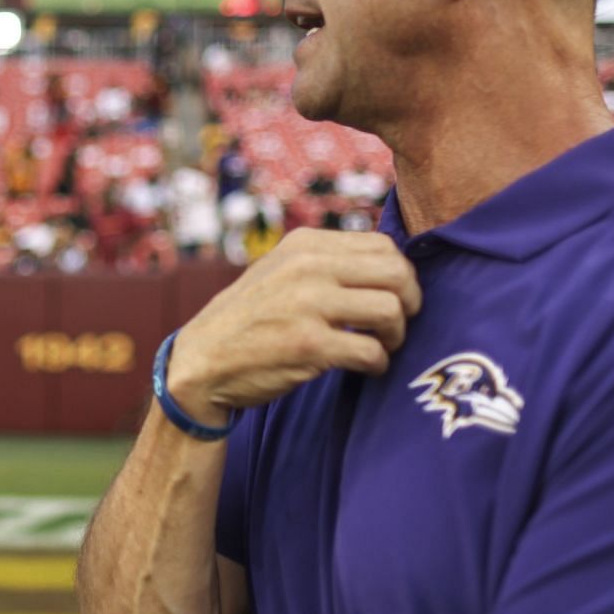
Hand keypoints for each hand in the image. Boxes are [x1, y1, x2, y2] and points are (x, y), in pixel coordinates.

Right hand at [165, 229, 421, 424]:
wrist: (203, 361)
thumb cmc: (249, 320)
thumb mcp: (280, 271)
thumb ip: (325, 261)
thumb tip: (388, 261)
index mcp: (304, 245)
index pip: (384, 246)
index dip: (401, 275)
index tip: (393, 298)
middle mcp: (307, 267)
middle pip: (397, 273)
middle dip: (410, 302)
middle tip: (398, 323)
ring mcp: (308, 305)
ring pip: (391, 310)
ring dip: (396, 335)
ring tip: (381, 346)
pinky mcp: (309, 346)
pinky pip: (372, 351)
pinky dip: (379, 364)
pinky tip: (366, 368)